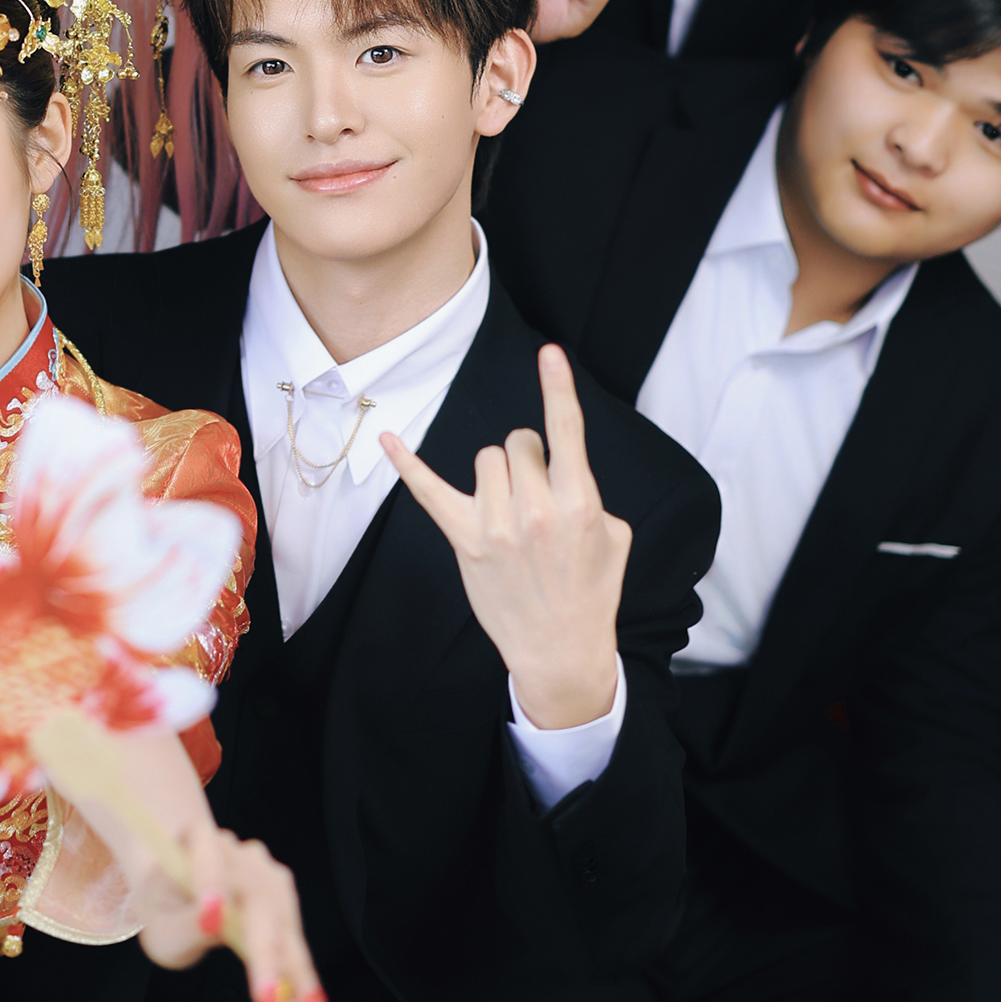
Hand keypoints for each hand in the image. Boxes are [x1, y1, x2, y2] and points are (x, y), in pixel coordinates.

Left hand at [56, 722, 324, 1001]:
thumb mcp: (161, 925)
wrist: (177, 882)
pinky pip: (290, 929)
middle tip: (272, 1000)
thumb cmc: (167, 905)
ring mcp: (262, 866)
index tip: (210, 922)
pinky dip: (298, 966)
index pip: (206, 858)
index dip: (211, 885)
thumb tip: (216, 926)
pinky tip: (308, 1000)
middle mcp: (234, 849)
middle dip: (265, 953)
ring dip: (294, 965)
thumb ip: (186, 927)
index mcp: (193, 842)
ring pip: (281, 917)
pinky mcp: (281, 888)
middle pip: (255, 898)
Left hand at [381, 343, 628, 727]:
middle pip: (518, 441)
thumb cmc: (590, 590)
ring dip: (498, 474)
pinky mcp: (466, 541)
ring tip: (512, 510)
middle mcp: (536, 510)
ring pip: (487, 459)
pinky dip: (407, 464)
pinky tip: (387, 439)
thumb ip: (590, 494)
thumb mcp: (612, 538)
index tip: (550, 352)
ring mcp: (497, 526)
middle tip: (537, 496)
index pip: (566, 433)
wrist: (560, 649)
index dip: (558, 388)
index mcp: (581, 504)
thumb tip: (562, 470)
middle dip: (528, 458)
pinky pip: (430, 491)